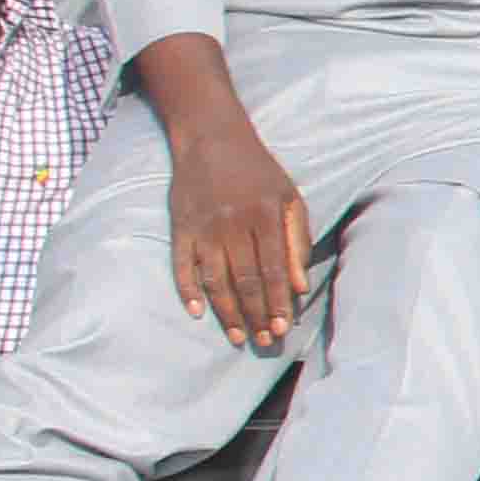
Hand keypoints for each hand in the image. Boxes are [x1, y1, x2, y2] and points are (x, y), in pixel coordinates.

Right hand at [162, 102, 314, 351]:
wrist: (211, 139)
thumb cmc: (258, 172)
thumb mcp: (290, 197)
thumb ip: (296, 241)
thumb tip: (299, 286)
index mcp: (266, 215)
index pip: (273, 269)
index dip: (277, 301)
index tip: (282, 327)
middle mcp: (233, 224)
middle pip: (245, 279)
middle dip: (256, 314)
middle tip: (263, 341)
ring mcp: (203, 227)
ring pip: (214, 278)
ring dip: (225, 311)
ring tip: (236, 336)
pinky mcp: (180, 227)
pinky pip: (181, 264)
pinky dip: (186, 289)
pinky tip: (195, 313)